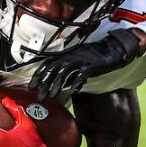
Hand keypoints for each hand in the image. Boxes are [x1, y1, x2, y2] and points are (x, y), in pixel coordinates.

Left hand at [29, 28, 143, 100]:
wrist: (113, 50)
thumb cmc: (94, 58)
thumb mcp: (77, 64)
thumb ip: (67, 72)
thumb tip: (56, 84)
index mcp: (66, 55)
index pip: (48, 64)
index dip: (39, 75)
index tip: (32, 86)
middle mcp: (71, 56)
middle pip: (53, 69)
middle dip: (45, 83)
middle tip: (39, 96)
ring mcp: (81, 59)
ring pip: (64, 71)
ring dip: (57, 84)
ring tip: (52, 96)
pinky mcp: (92, 64)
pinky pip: (82, 73)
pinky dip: (76, 82)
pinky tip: (72, 91)